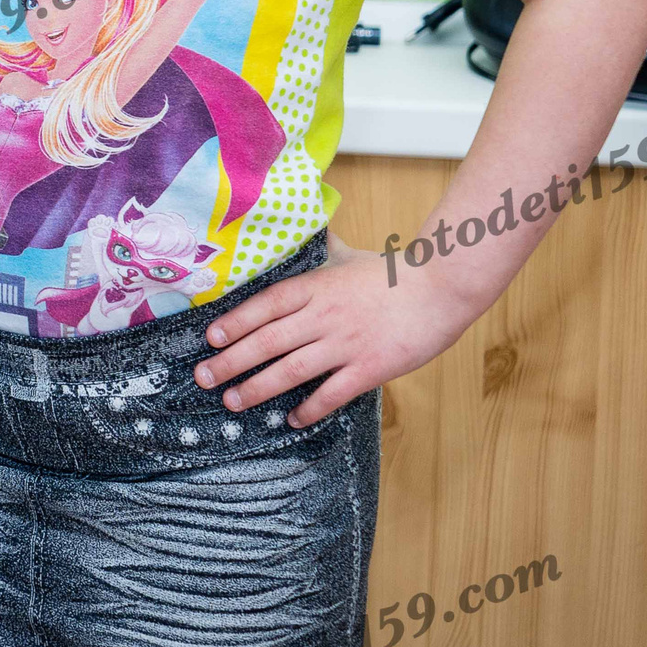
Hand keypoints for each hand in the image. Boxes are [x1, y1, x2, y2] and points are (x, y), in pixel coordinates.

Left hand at [191, 235, 478, 427]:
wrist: (442, 288)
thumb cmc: (395, 272)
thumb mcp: (349, 256)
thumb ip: (320, 250)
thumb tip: (300, 227)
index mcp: (317, 286)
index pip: (265, 305)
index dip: (235, 322)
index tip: (211, 338)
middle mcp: (324, 315)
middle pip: (267, 340)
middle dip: (231, 361)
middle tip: (204, 377)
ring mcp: (346, 343)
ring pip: (291, 369)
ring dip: (257, 388)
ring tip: (233, 401)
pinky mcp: (370, 367)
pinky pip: (332, 392)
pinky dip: (310, 408)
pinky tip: (292, 419)